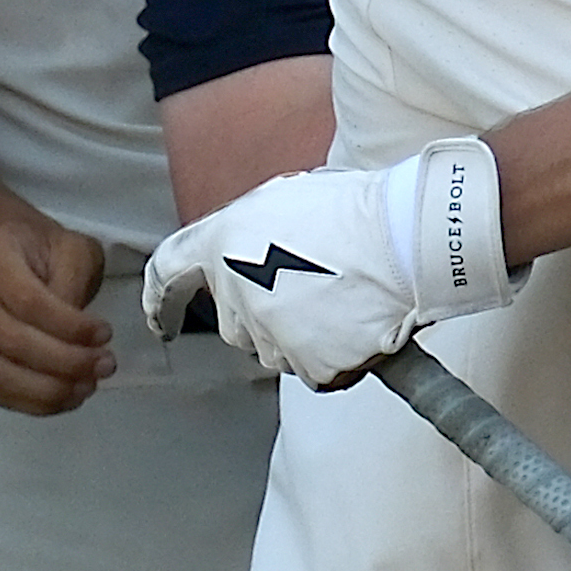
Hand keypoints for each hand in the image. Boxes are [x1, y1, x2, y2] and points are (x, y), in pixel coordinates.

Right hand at [0, 215, 110, 413]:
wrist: (4, 255)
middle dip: (65, 363)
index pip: (28, 302)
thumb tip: (78, 340)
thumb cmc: (43, 251)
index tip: (105, 335)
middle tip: (104, 366)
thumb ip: (74, 285)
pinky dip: (30, 402)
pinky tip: (64, 397)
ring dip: (48, 391)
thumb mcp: (72, 249)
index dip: (69, 327)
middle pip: (12, 342)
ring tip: (87, 387)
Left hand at [142, 140, 512, 388]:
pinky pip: (314, 369)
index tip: (163, 320)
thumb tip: (243, 253)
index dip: (162, 301)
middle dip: (263, 315)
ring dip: (300, 335)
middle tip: (313, 287)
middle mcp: (237, 290)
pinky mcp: (307, 364)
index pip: (167, 274)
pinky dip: (333, 356)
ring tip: (343, 296)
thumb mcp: (283, 201)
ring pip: (274, 349)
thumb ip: (248, 233)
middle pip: (235, 324)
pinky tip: (358, 323)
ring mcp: (270, 332)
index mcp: (224, 240)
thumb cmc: (356, 210)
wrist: (409, 238)